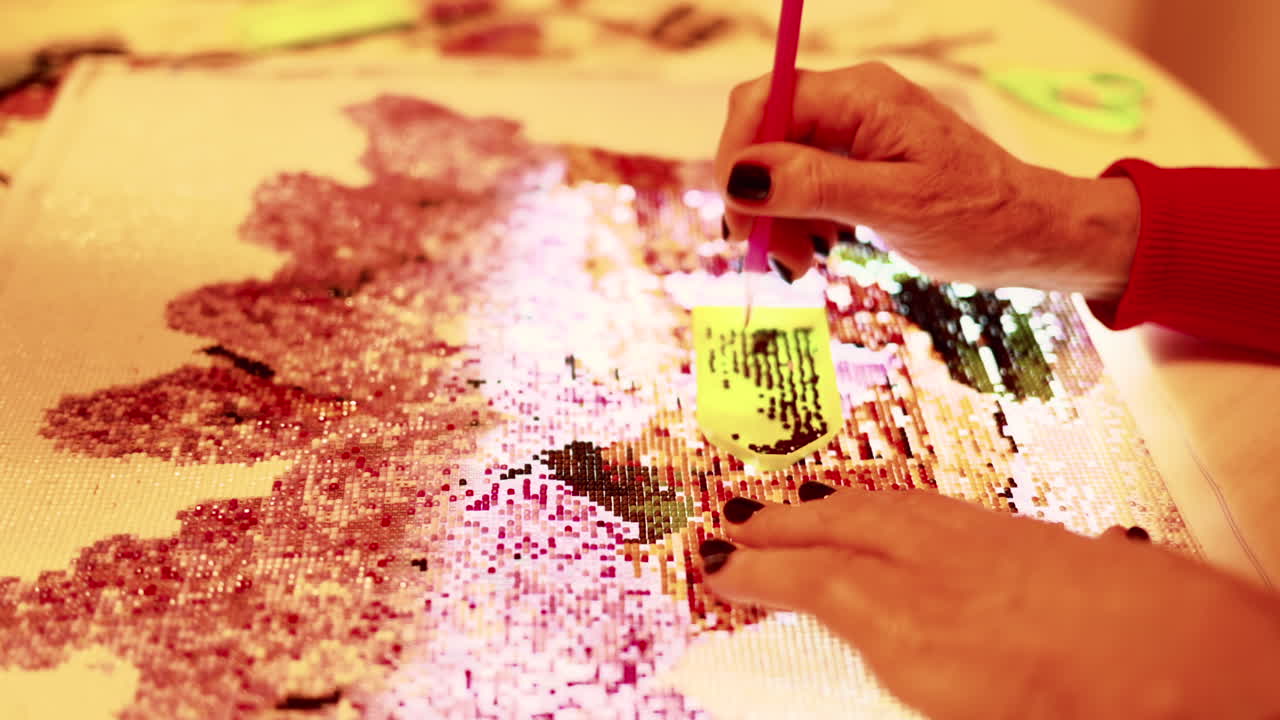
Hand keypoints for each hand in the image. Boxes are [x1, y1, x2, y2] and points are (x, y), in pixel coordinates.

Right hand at [700, 483, 1279, 719]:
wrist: (1169, 650)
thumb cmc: (1065, 697)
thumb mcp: (939, 691)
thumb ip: (882, 642)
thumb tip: (841, 606)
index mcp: (903, 620)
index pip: (808, 580)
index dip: (755, 572)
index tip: (715, 567)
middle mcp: (928, 567)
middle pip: (833, 530)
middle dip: (776, 526)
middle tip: (733, 523)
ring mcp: (971, 542)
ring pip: (877, 508)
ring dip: (824, 505)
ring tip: (792, 507)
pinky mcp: (1009, 531)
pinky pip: (919, 505)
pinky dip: (881, 504)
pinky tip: (882, 510)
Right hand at [715, 63, 1139, 300]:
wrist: (1033, 235)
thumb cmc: (981, 219)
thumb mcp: (895, 206)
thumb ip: (815, 185)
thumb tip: (743, 176)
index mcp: (861, 97)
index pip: (762, 101)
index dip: (736, 156)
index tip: (738, 216)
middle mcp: (851, 104)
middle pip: (764, 135)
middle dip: (755, 197)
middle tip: (770, 254)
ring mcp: (854, 133)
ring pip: (777, 167)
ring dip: (775, 218)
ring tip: (804, 263)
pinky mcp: (858, 164)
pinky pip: (802, 185)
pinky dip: (799, 221)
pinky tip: (820, 250)